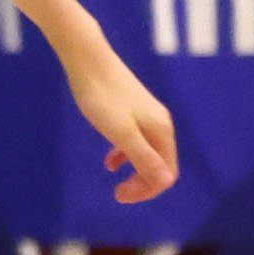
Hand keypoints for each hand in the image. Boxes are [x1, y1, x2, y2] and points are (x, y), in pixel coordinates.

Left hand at [63, 26, 179, 206]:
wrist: (87, 58)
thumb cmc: (101, 96)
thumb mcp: (121, 131)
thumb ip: (143, 156)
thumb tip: (166, 181)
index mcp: (161, 130)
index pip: (166, 172)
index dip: (148, 189)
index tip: (121, 195)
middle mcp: (160, 123)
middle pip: (160, 164)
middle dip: (142, 183)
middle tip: (118, 193)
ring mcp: (146, 115)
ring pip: (147, 152)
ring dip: (134, 170)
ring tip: (114, 179)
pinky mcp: (131, 109)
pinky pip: (136, 140)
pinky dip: (125, 153)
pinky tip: (110, 160)